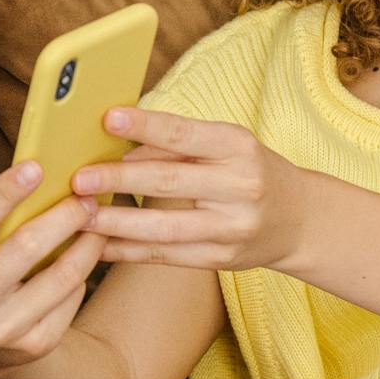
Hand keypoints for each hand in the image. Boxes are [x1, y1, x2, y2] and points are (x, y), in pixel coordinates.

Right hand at [0, 160, 105, 377]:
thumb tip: (0, 184)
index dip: (4, 193)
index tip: (35, 167)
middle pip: (26, 247)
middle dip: (62, 215)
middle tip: (85, 196)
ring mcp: (3, 328)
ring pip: (60, 275)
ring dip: (87, 241)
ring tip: (97, 219)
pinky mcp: (35, 343)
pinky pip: (72, 297)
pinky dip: (84, 269)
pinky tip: (87, 253)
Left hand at [72, 107, 321, 275]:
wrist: (301, 219)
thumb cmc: (249, 171)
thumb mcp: (225, 146)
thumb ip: (175, 147)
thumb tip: (117, 151)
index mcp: (237, 147)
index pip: (184, 134)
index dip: (145, 126)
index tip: (107, 119)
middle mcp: (240, 186)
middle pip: (170, 182)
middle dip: (119, 180)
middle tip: (78, 179)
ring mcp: (232, 227)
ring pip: (165, 228)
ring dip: (117, 223)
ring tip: (80, 217)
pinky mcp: (222, 259)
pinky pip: (167, 256)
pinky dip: (129, 251)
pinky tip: (98, 246)